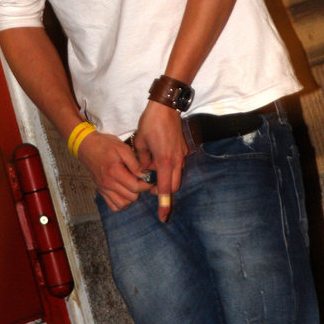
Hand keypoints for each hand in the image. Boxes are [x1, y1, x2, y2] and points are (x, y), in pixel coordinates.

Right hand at [77, 131, 152, 211]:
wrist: (87, 146)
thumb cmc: (105, 144)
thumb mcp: (122, 148)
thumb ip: (134, 162)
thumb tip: (143, 175)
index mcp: (114, 171)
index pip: (135, 187)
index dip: (146, 185)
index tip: (149, 180)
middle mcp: (108, 183)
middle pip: (131, 197)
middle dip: (140, 190)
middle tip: (141, 181)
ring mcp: (103, 188)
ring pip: (123, 204)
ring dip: (131, 198)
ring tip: (133, 188)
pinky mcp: (101, 191)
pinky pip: (113, 206)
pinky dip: (121, 203)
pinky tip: (125, 193)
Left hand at [134, 101, 188, 221]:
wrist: (165, 106)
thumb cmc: (150, 123)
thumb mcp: (139, 142)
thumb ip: (142, 160)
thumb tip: (144, 169)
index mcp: (164, 161)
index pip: (166, 189)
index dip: (164, 204)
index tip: (163, 217)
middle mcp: (176, 160)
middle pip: (174, 185)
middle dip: (164, 191)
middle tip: (151, 188)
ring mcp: (182, 154)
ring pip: (176, 174)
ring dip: (166, 177)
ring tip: (152, 168)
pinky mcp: (183, 148)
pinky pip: (177, 163)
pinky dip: (169, 166)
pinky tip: (158, 156)